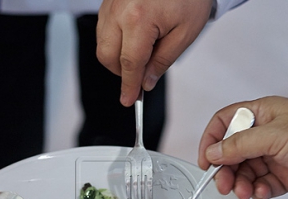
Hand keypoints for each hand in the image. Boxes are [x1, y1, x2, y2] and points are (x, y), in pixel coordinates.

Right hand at [96, 0, 212, 105]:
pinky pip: (103, 29)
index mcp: (139, 19)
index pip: (130, 64)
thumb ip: (163, 61)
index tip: (128, 100)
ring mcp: (111, 4)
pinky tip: (134, 39)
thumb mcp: (185, 33)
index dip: (129, 86)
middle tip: (141, 75)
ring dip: (117, 56)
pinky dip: (114, 41)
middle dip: (122, 72)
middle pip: (107, 56)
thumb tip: (146, 82)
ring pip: (102, 44)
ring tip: (143, 52)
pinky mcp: (109, 0)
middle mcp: (119, 10)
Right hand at [197, 97, 287, 198]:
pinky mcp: (283, 176)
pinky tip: (262, 192)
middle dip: (225, 170)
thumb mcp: (272, 136)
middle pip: (231, 153)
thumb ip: (238, 146)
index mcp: (260, 114)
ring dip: (241, 184)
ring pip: (244, 172)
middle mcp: (264, 134)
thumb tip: (213, 153)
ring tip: (244, 191)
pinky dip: (258, 191)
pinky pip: (260, 185)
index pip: (224, 124)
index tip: (206, 162)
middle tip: (224, 185)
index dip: (212, 141)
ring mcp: (273, 156)